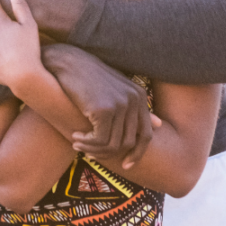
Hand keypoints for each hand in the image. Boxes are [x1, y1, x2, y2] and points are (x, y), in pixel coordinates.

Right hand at [42, 44, 160, 168]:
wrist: (65, 61)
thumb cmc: (88, 76)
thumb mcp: (116, 89)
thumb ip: (136, 107)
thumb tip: (159, 125)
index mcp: (140, 95)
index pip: (146, 135)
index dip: (137, 153)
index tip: (125, 164)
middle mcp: (134, 99)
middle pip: (129, 143)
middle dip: (109, 153)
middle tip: (90, 152)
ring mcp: (120, 104)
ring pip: (113, 145)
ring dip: (93, 149)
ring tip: (78, 144)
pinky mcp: (104, 109)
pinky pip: (99, 140)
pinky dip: (86, 143)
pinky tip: (75, 137)